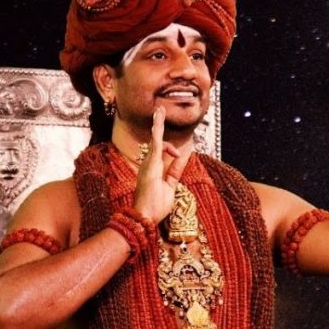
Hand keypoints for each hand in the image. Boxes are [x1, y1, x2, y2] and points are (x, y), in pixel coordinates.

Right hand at [132, 106, 191, 223]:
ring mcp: (148, 164)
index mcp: (152, 170)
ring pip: (154, 139)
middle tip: (160, 111)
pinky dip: (157, 131)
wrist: (145, 217)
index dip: (172, 149)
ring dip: (158, 124)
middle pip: (156, 143)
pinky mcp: (150, 164)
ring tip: (160, 110)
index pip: (160, 152)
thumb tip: (183, 157)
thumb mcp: (170, 186)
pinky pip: (155, 144)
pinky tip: (158, 119)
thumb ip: (175, 171)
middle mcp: (148, 164)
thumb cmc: (155, 206)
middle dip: (159, 126)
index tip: (181, 153)